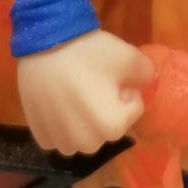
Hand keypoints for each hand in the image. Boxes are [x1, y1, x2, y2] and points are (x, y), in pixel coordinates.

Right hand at [16, 28, 153, 155]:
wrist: (44, 43)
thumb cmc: (88, 52)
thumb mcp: (129, 56)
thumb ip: (147, 75)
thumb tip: (144, 86)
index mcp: (111, 127)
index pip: (134, 110)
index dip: (127, 90)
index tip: (112, 75)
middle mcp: (85, 143)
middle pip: (108, 128)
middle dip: (107, 110)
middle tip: (95, 83)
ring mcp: (60, 142)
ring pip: (83, 138)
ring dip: (85, 122)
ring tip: (76, 93)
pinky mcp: (40, 136)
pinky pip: (60, 137)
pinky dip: (62, 125)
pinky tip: (58, 102)